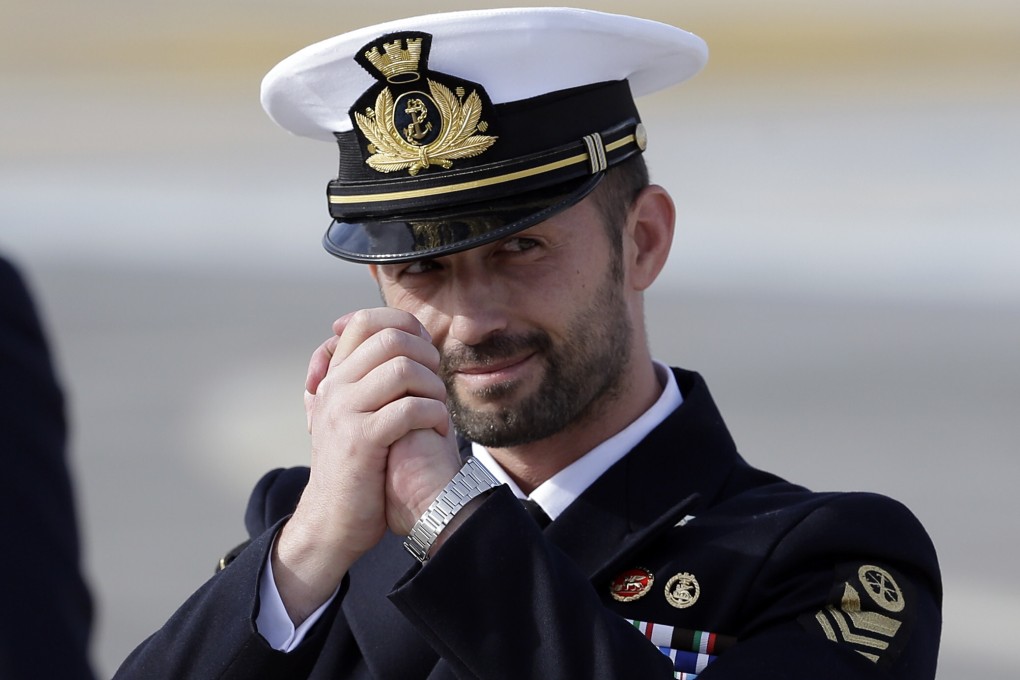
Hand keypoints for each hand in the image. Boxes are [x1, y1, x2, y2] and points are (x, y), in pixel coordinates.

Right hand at [274, 309, 459, 622]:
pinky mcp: (362, 441)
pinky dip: (435, 416)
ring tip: (438, 409)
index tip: (425, 350)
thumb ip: (366, 382)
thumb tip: (397, 343)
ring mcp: (345, 413)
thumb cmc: (356, 468)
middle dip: (427, 356)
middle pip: (391, 339)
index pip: (364, 321)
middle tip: (437, 383)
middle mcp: (335, 388)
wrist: (332, 522)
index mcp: (334, 377)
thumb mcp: (352, 417)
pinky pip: (409, 409)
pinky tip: (438, 432)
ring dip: (433, 387)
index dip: (404, 324)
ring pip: (403, 370)